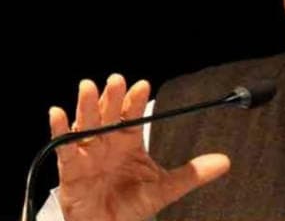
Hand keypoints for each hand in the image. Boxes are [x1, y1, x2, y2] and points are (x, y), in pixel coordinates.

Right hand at [48, 74, 229, 220]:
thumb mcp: (165, 188)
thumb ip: (192, 173)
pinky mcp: (71, 168)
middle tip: (117, 80)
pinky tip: (59, 113)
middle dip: (112, 97)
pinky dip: (59, 130)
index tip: (143, 86)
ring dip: (86, 105)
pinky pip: (63, 147)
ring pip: (86, 124)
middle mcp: (107, 141)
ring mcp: (88, 152)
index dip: (136, 100)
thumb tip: (225, 161)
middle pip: (108, 113)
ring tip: (89, 87)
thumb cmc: (133, 203)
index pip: (133, 115)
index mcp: (129, 141)